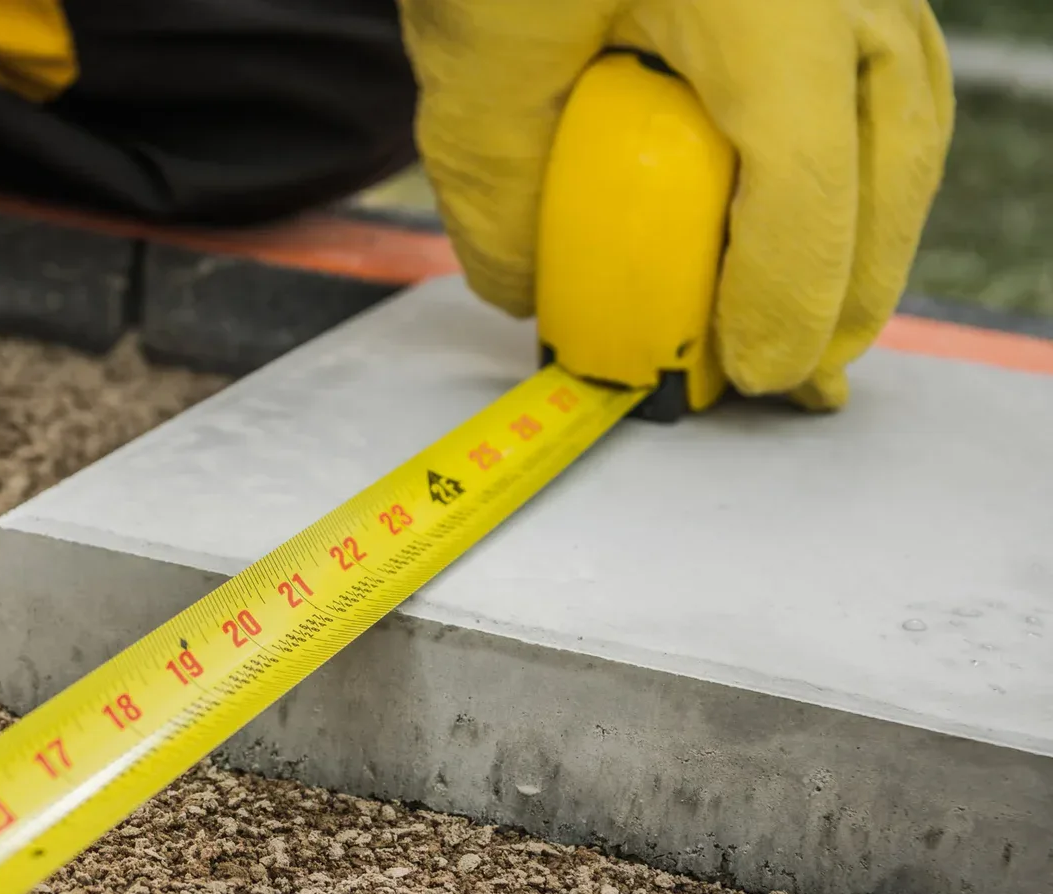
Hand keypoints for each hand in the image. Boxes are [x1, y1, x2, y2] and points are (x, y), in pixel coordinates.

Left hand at [399, 0, 954, 409]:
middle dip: (854, 279)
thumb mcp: (473, 60)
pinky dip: (850, 154)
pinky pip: (872, 66)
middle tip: (798, 372)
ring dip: (868, 223)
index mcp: (761, 0)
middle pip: (892, 146)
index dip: (786, 301)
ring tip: (815, 313)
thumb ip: (500, 195)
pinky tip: (801, 211)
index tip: (749, 373)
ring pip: (903, 103)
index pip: (809, 184)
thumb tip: (538, 298)